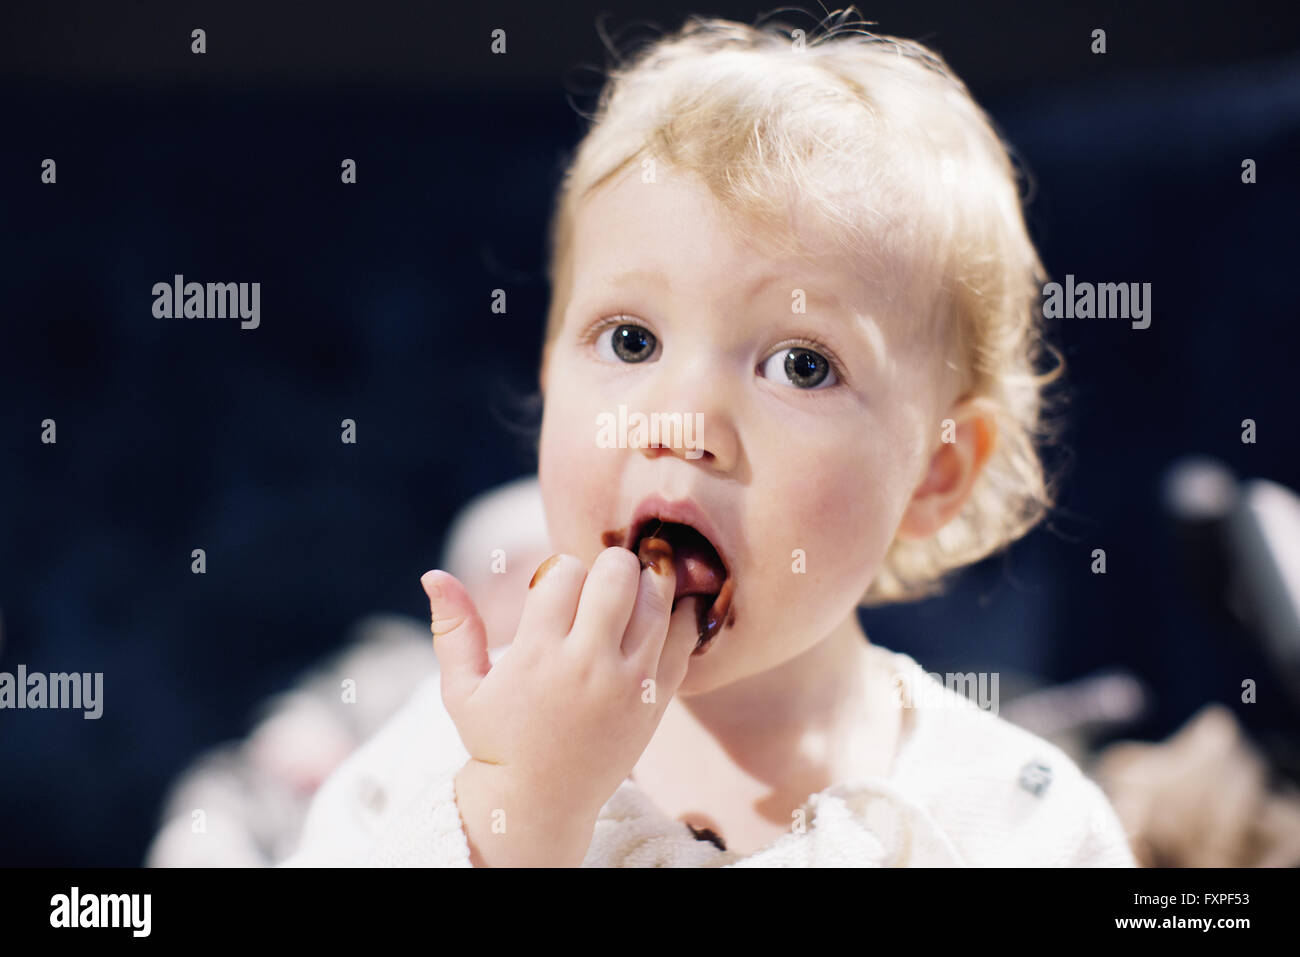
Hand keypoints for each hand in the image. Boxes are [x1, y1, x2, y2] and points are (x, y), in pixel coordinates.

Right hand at [422, 541, 695, 863]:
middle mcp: (587, 663)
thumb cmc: (498, 740)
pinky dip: (680, 616)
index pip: (564, 570)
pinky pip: (686, 637)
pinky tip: (661, 616)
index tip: (555, 592)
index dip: (560, 571)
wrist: (541, 803)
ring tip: (629, 596)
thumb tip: (433, 574)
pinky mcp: (658, 698)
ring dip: (645, 584)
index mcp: (538, 654)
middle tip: (599, 586)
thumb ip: (453, 629)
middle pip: (617, 573)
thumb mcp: (462, 690)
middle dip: (607, 566)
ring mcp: (629, 681)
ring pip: (657, 597)